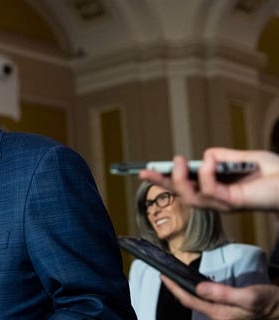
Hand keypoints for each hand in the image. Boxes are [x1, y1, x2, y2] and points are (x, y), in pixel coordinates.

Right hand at [140, 148, 278, 211]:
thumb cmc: (274, 173)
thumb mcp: (243, 158)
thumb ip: (223, 157)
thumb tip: (204, 155)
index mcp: (216, 187)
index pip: (186, 184)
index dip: (167, 177)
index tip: (148, 169)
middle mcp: (216, 198)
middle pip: (182, 193)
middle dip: (161, 183)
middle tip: (144, 172)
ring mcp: (222, 202)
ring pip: (191, 196)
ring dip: (180, 179)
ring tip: (178, 161)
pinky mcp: (231, 202)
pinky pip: (210, 190)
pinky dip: (206, 174)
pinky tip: (210, 161)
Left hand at [160, 275, 278, 318]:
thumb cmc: (269, 304)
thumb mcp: (249, 297)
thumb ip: (223, 293)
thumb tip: (199, 288)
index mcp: (220, 314)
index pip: (189, 300)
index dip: (174, 288)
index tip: (163, 276)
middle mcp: (218, 317)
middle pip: (190, 302)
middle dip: (176, 289)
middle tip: (166, 275)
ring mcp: (222, 315)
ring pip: (198, 302)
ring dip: (186, 290)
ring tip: (176, 279)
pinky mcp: (227, 311)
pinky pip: (207, 302)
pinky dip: (197, 292)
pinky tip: (195, 285)